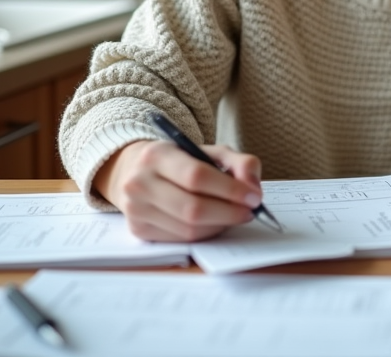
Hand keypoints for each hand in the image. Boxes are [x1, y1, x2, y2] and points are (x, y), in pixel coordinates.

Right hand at [94, 139, 263, 241]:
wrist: (136, 171)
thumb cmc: (179, 161)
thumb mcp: (207, 151)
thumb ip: (237, 162)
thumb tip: (253, 188)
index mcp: (156, 155)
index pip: (197, 176)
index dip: (230, 189)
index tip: (254, 196)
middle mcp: (139, 183)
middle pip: (192, 208)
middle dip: (229, 213)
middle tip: (250, 211)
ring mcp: (136, 209)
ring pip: (188, 229)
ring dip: (219, 225)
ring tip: (233, 215)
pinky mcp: (138, 230)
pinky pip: (181, 239)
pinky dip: (205, 234)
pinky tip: (214, 223)